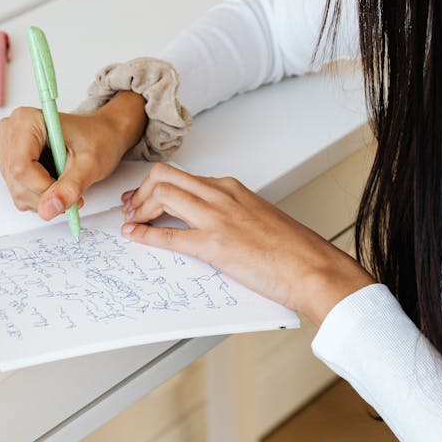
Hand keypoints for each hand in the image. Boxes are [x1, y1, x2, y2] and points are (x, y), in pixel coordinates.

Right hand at [0, 90, 145, 221]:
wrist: (102, 135)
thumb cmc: (98, 138)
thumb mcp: (90, 163)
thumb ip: (70, 187)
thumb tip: (48, 209)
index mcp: (27, 120)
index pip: (21, 167)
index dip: (43, 188)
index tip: (67, 194)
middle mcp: (13, 131)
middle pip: (17, 181)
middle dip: (46, 196)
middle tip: (73, 192)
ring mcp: (9, 147)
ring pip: (18, 191)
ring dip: (44, 198)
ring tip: (68, 183)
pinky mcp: (11, 162)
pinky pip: (19, 192)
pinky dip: (40, 196)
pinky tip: (57, 182)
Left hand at [121, 164, 374, 325]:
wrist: (312, 266)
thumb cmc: (292, 249)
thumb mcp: (258, 217)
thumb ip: (232, 213)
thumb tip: (210, 222)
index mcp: (232, 188)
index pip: (183, 175)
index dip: (155, 184)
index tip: (142, 196)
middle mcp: (222, 195)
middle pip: (165, 176)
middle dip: (140, 190)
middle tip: (130, 208)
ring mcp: (217, 218)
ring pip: (163, 195)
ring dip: (139, 209)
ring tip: (131, 222)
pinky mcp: (215, 245)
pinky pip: (170, 235)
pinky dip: (145, 235)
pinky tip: (134, 236)